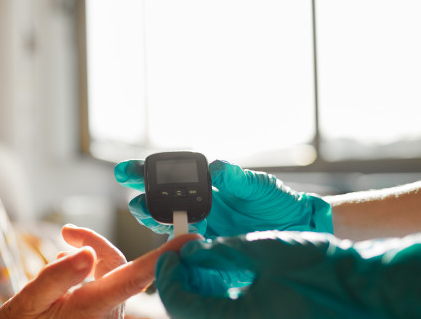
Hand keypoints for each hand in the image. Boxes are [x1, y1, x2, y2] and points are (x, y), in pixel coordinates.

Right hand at [0, 224, 201, 318]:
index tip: (189, 241)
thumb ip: (56, 277)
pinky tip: (62, 285)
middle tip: (67, 232)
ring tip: (54, 272)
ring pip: (109, 273)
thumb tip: (85, 251)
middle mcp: (108, 313)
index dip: (163, 256)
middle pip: (116, 263)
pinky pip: (103, 284)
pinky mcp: (106, 313)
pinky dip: (84, 275)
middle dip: (94, 243)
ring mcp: (108, 315)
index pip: (134, 277)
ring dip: (85, 261)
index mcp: (91, 307)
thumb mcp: (27, 303)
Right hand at [115, 158, 332, 288]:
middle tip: (136, 199)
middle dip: (142, 200)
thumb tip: (217, 168)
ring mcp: (199, 231)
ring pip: (168, 227)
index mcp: (202, 186)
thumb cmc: (273, 201)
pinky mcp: (207, 252)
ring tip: (146, 213)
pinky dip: (174, 249)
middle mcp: (195, 208)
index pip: (166, 177)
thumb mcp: (257, 186)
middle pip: (158, 203)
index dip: (142, 173)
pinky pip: (185, 251)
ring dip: (155, 220)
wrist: (294, 228)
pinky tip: (169, 246)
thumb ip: (236, 178)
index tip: (126, 171)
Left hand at [155, 228, 420, 318]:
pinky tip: (225, 282)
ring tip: (201, 264)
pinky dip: (221, 305)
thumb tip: (190, 250)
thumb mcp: (263, 252)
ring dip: (198, 295)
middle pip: (191, 315)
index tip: (168, 253)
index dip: (167, 275)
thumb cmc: (323, 271)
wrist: (370, 294)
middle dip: (180, 285)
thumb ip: (219, 252)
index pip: (180, 304)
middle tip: (182, 257)